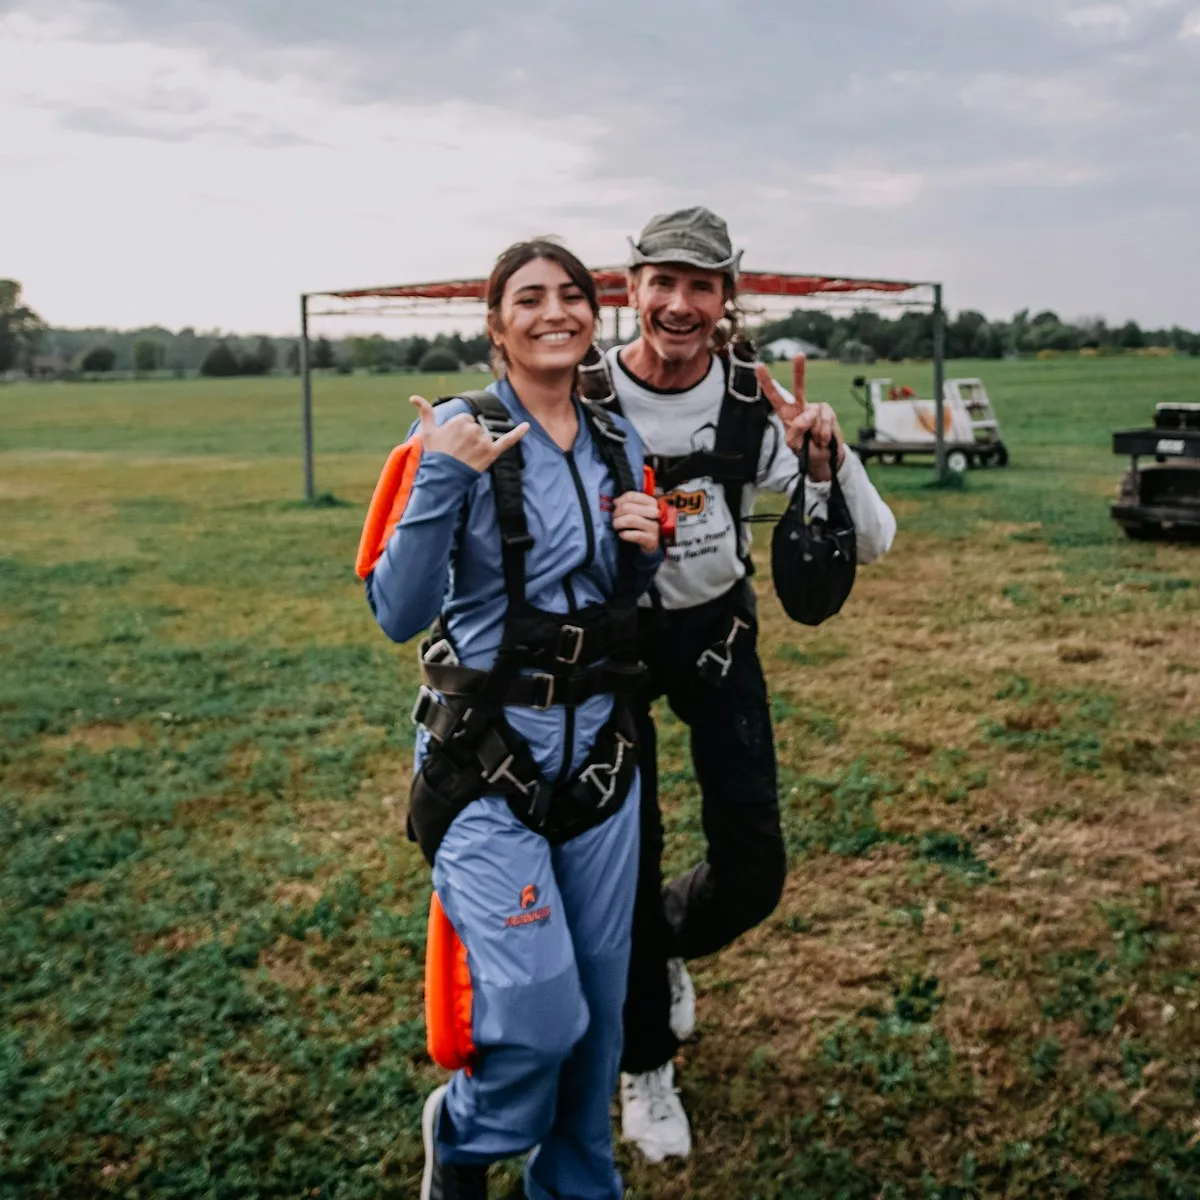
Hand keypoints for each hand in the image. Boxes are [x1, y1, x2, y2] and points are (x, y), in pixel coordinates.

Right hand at [412, 395, 528, 470]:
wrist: (442, 478)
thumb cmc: (434, 454)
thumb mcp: (427, 432)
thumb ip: (425, 412)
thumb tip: (413, 397)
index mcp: (460, 421)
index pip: (467, 420)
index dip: (460, 431)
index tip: (452, 442)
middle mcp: (474, 429)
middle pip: (477, 428)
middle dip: (470, 438)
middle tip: (458, 451)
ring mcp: (484, 441)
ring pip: (486, 437)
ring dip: (480, 445)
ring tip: (467, 456)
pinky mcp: (492, 453)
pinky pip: (508, 441)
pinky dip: (518, 433)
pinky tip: (527, 425)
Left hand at [612, 490, 660, 552]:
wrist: (652, 543)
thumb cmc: (642, 525)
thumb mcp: (637, 511)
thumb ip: (628, 503)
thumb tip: (615, 501)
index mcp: (652, 502)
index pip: (632, 496)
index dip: (620, 500)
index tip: (615, 505)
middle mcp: (655, 513)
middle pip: (628, 507)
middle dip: (617, 513)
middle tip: (614, 518)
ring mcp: (655, 527)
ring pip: (631, 520)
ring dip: (619, 523)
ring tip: (616, 526)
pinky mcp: (652, 540)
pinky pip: (635, 535)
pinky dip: (625, 534)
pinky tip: (622, 535)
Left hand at [755, 363, 845, 482]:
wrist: (824, 459)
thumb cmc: (805, 451)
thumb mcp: (794, 445)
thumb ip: (796, 431)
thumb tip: (808, 413)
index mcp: (786, 414)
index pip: (774, 396)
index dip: (766, 382)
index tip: (759, 365)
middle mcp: (800, 407)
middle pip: (799, 387)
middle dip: (799, 370)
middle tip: (799, 354)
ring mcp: (815, 409)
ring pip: (814, 416)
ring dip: (816, 432)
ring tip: (814, 440)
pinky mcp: (827, 412)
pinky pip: (826, 420)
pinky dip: (824, 433)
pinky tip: (823, 439)